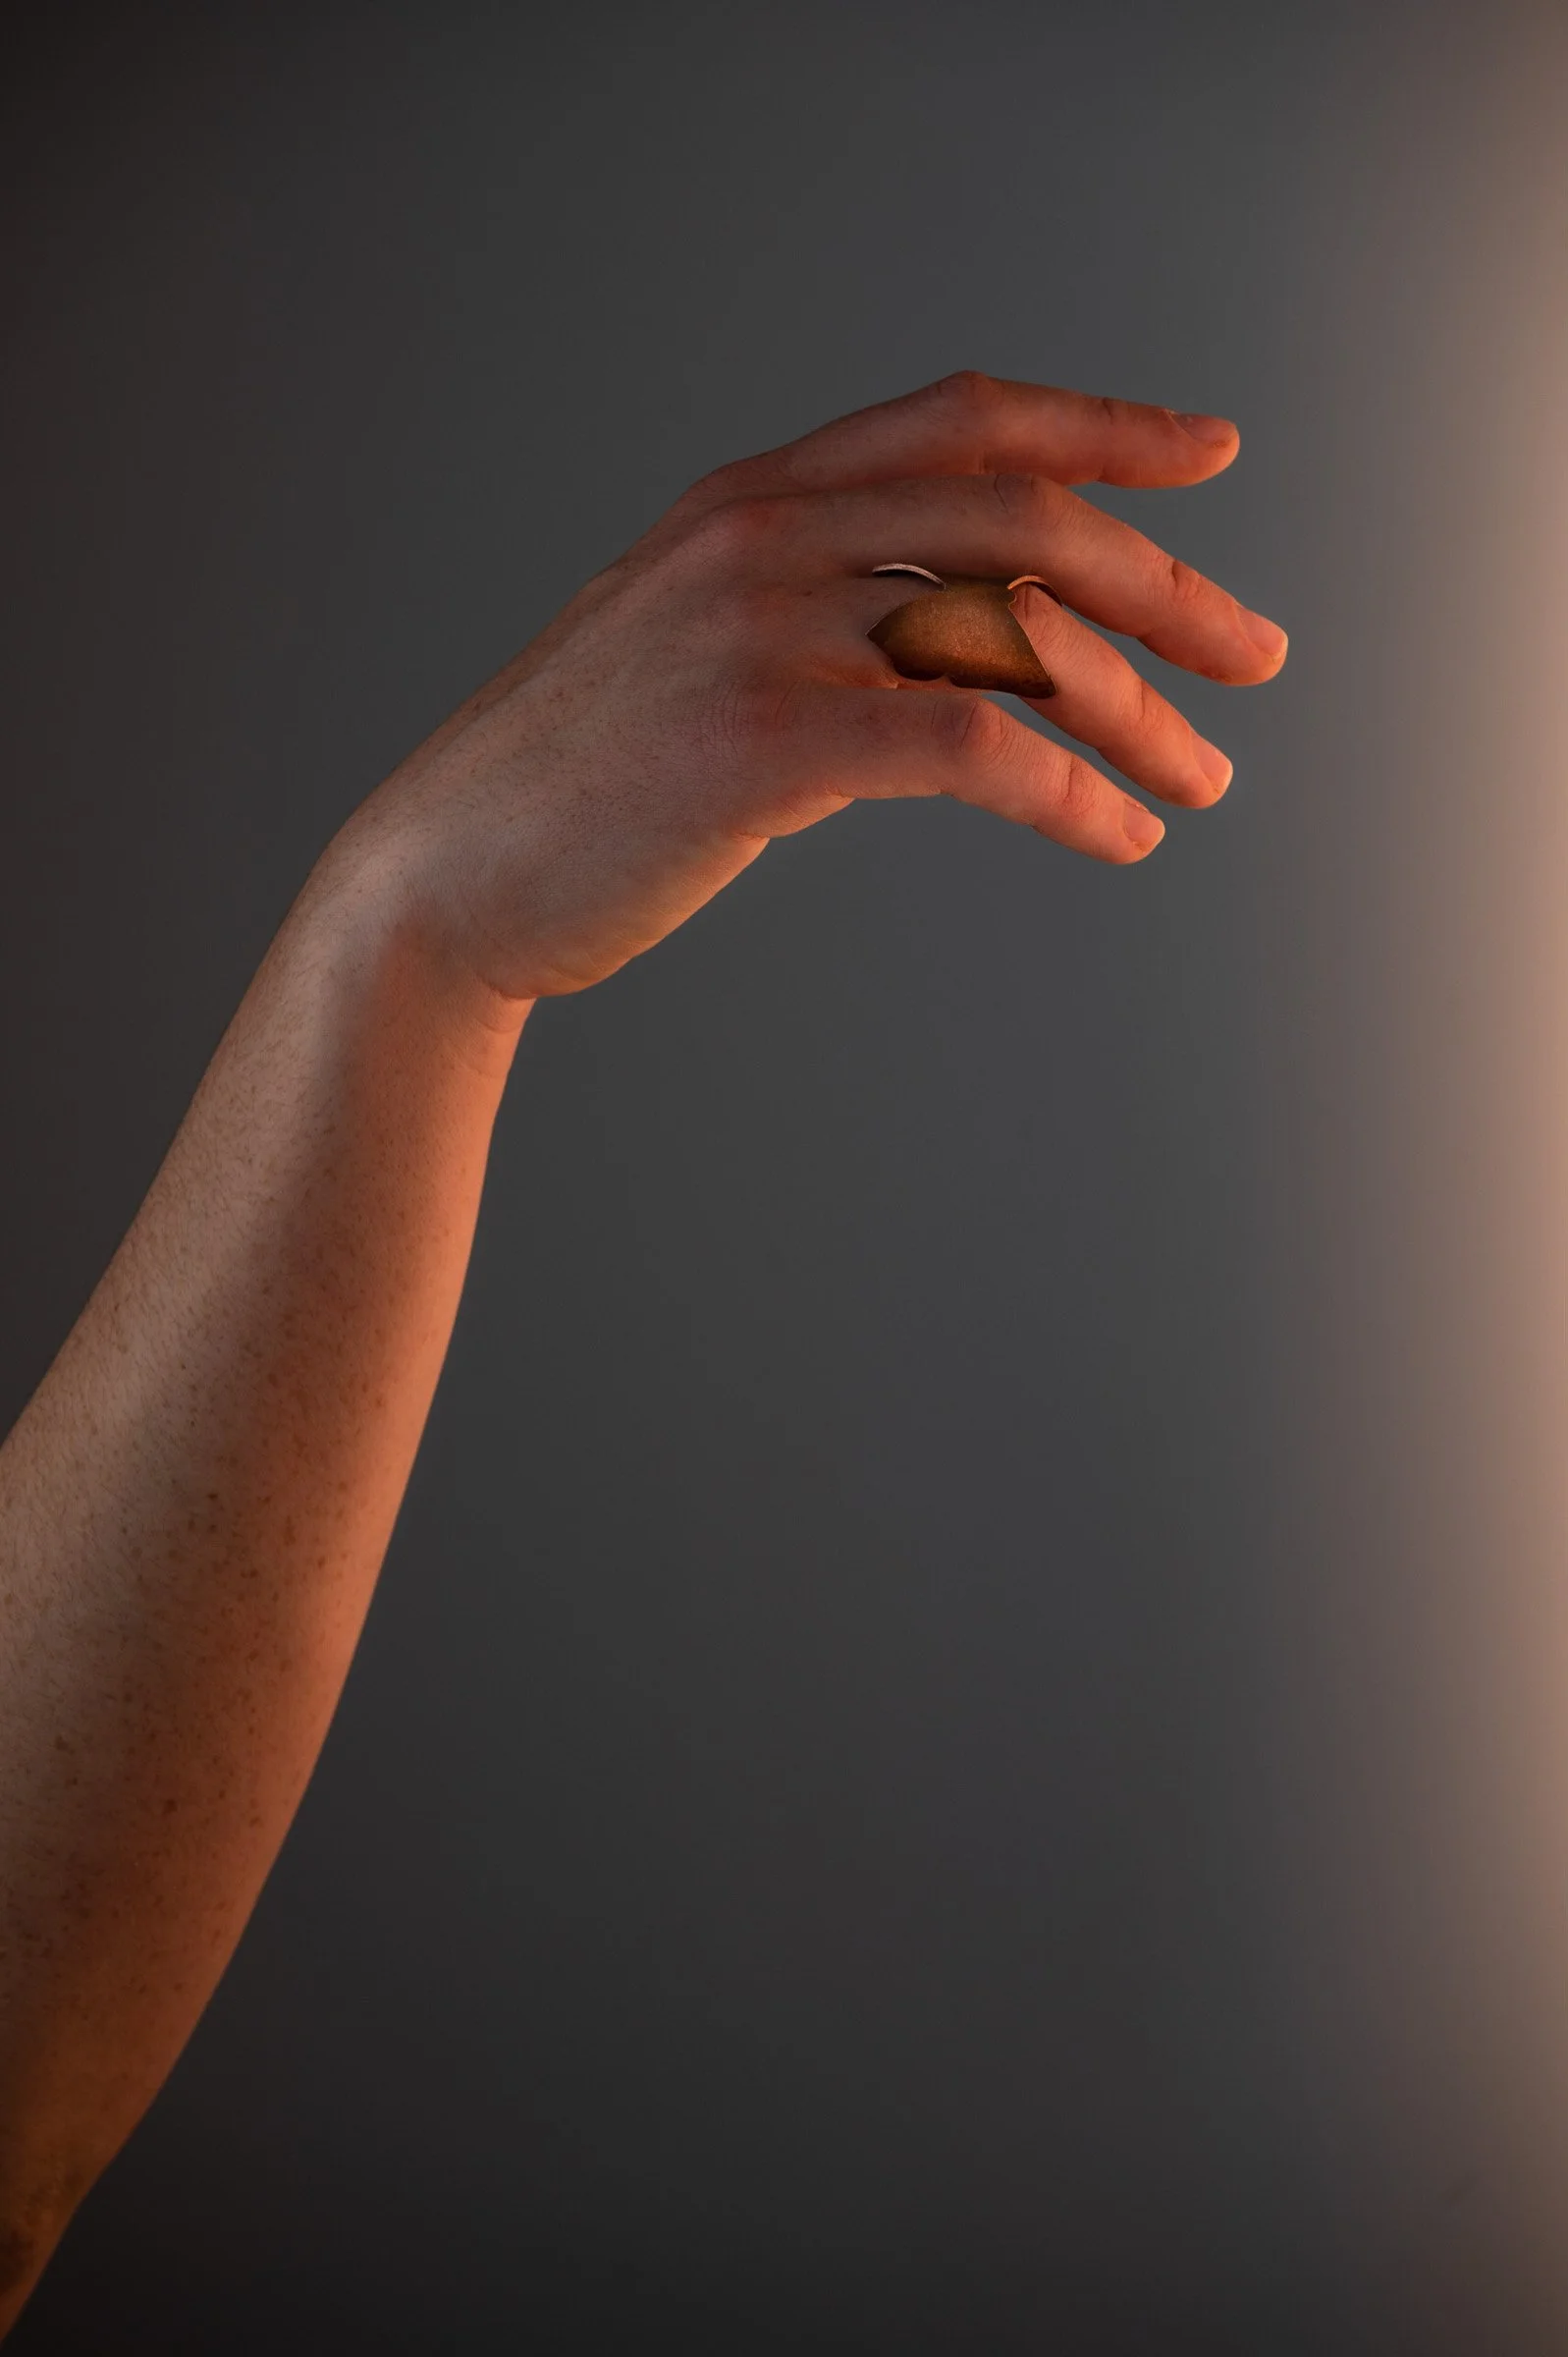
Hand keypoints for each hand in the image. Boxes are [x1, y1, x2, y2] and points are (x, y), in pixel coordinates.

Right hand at [347, 371, 1287, 1003]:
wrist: (444, 879)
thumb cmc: (577, 787)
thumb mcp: (692, 652)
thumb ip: (810, 613)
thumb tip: (959, 647)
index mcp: (749, 501)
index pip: (961, 424)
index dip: (1100, 427)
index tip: (1204, 454)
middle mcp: (760, 539)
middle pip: (1020, 523)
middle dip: (1165, 588)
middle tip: (1252, 658)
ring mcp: (756, 632)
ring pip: (1010, 639)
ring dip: (1138, 713)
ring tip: (1201, 778)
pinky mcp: (761, 743)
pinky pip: (971, 748)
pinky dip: (1070, 793)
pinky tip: (1121, 838)